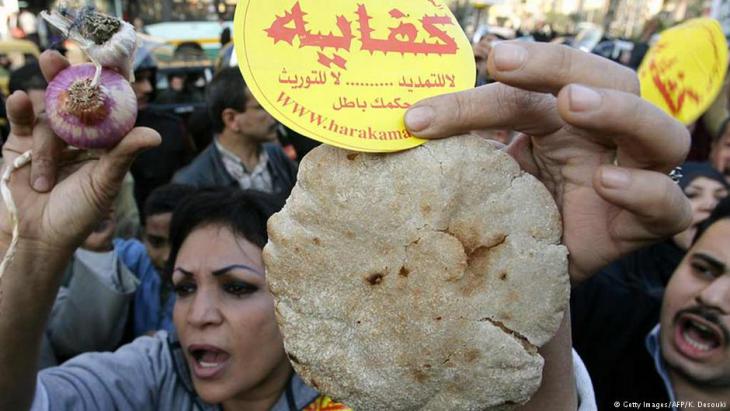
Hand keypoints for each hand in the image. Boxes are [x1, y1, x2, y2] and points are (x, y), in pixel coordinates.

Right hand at [0, 50, 159, 254]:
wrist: (38, 237)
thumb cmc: (78, 214)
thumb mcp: (104, 184)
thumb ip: (123, 155)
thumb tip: (155, 134)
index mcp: (103, 142)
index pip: (108, 107)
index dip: (107, 83)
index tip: (108, 59)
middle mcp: (77, 135)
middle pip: (73, 99)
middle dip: (65, 76)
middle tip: (57, 57)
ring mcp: (48, 137)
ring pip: (48, 112)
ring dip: (46, 113)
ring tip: (43, 97)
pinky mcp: (20, 144)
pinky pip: (21, 120)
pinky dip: (19, 108)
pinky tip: (18, 99)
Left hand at [404, 42, 691, 282]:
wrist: (526, 274)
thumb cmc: (507, 214)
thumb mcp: (481, 178)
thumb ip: (458, 153)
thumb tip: (396, 130)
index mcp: (558, 118)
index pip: (525, 92)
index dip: (475, 96)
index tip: (421, 115)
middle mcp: (600, 137)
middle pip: (604, 80)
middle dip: (555, 65)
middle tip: (504, 63)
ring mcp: (631, 176)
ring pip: (658, 130)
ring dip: (616, 110)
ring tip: (571, 104)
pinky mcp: (643, 225)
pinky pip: (668, 205)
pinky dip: (643, 189)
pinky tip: (607, 182)